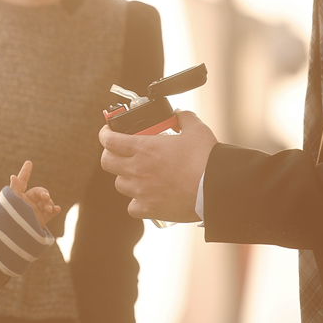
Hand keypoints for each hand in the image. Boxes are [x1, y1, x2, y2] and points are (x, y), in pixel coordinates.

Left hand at [10, 160, 60, 227]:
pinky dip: (54, 210)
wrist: (15, 236)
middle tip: (45, 197)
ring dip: (49, 203)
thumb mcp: (12, 201)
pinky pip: (51, 212)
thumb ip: (14, 189)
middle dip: (44, 193)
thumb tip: (13, 176)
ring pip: (46, 202)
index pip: (22, 181)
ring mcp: (35, 210)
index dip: (25, 172)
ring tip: (48, 207)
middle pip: (39, 192)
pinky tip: (56, 209)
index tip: (28, 163)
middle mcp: (27, 202)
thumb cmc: (10, 216)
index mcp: (19, 195)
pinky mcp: (41, 220)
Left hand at [98, 110, 216, 221]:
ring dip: (125, 178)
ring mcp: (141, 191)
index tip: (107, 133)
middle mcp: (137, 169)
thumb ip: (184, 118)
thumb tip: (179, 113)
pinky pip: (132, 207)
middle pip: (107, 162)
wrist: (218, 189)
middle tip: (118, 153)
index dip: (105, 135)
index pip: (109, 140)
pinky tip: (146, 198)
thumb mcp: (196, 130)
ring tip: (137, 175)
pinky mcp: (149, 209)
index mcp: (143, 148)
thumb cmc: (207, 159)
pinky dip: (136, 203)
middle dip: (110, 156)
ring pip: (119, 184)